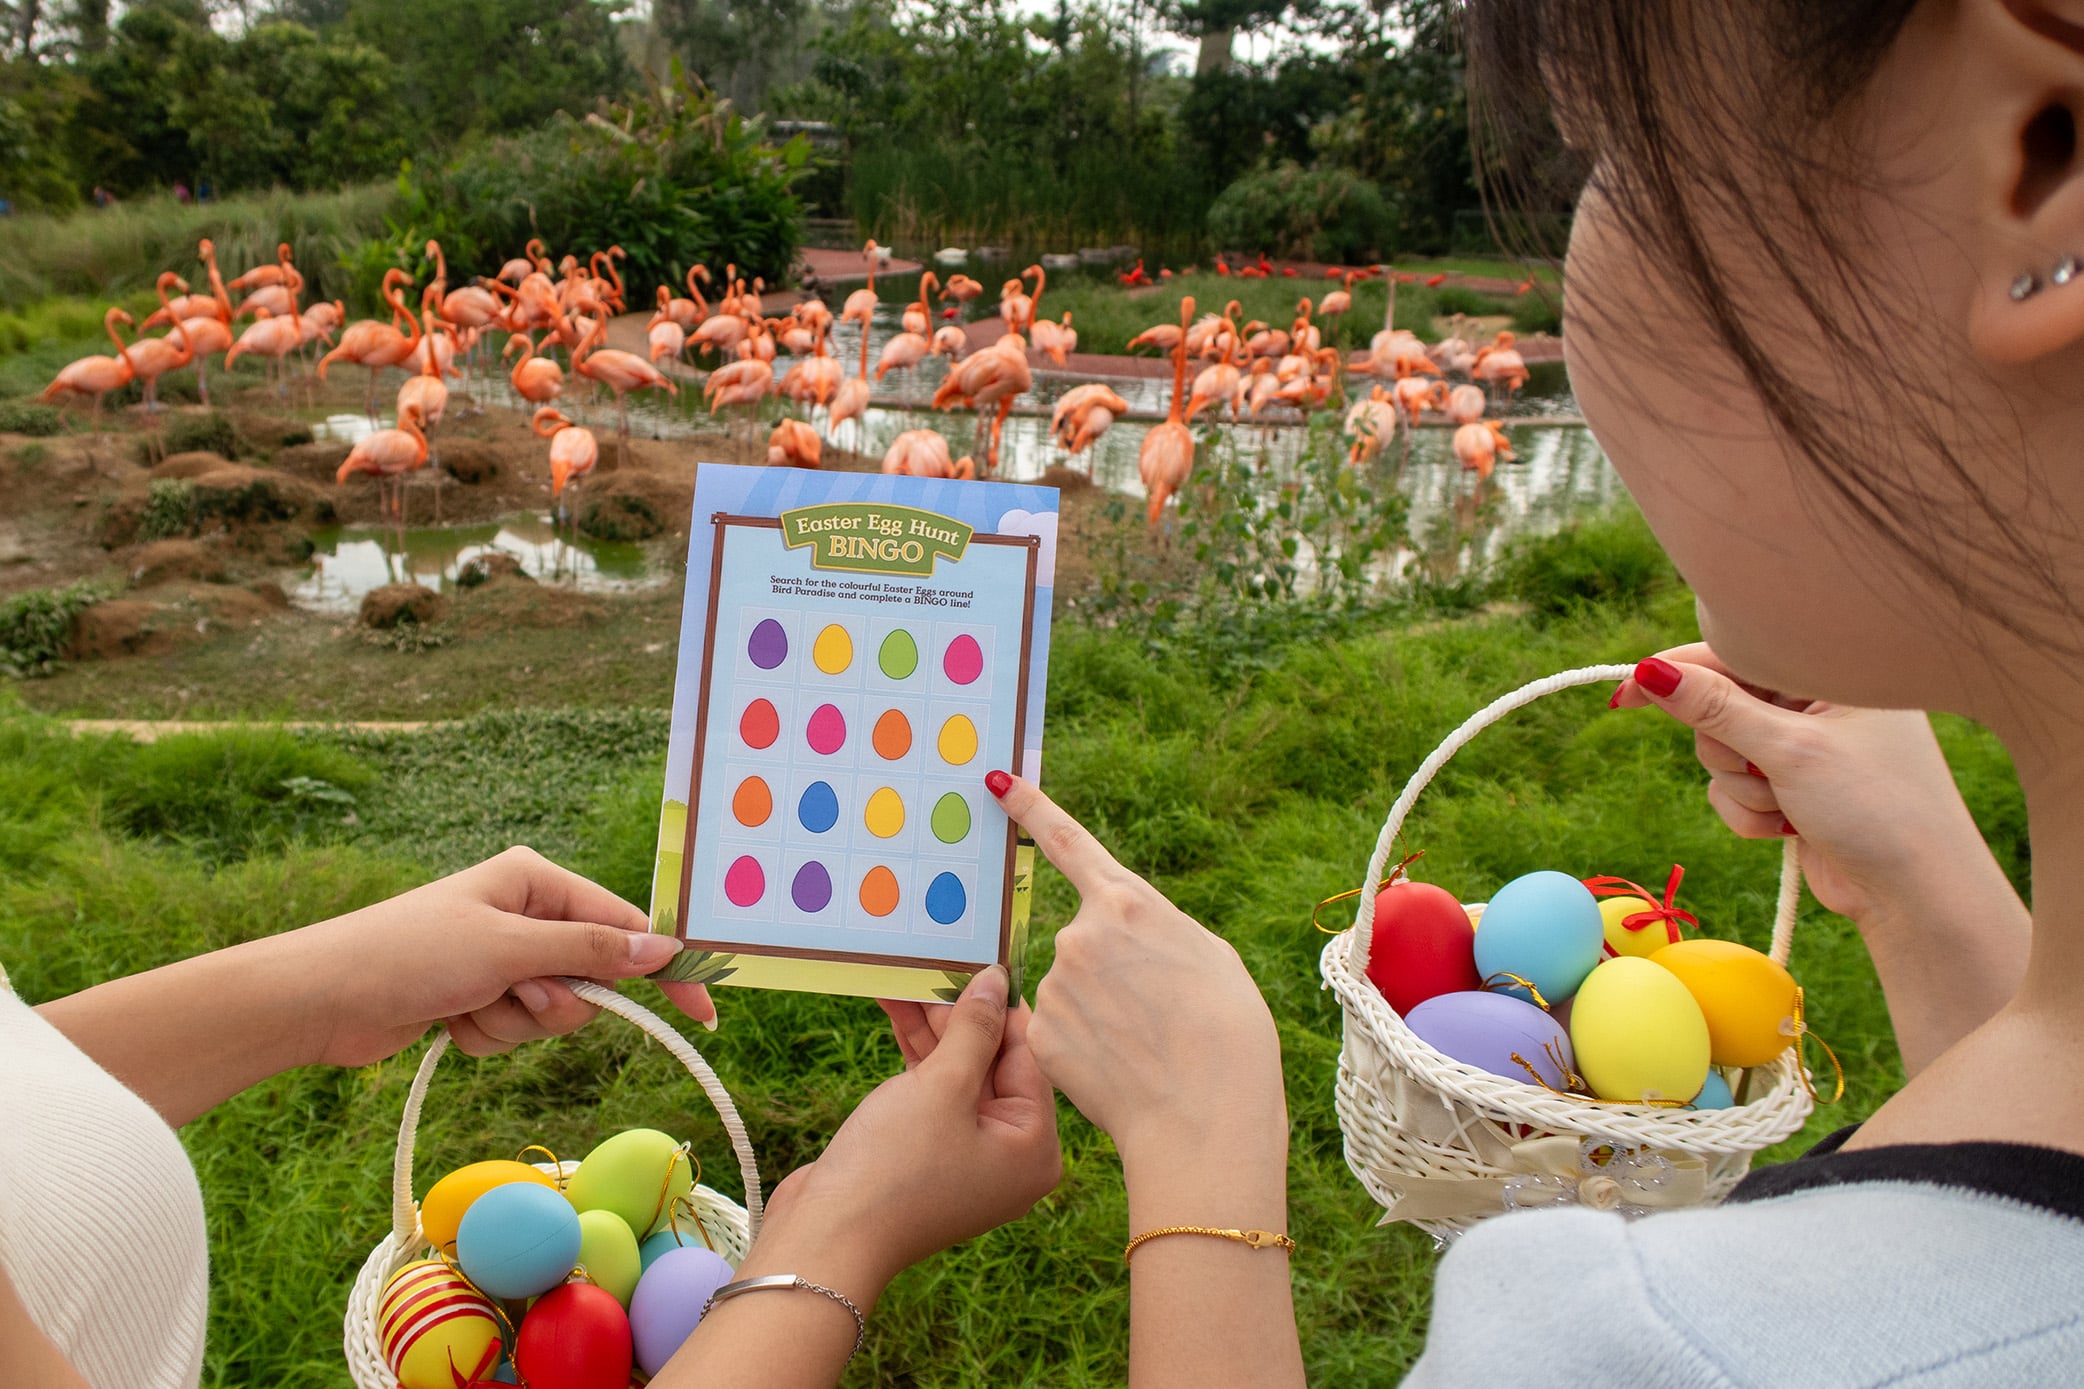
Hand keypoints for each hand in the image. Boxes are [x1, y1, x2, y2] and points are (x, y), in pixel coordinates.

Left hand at [295, 846, 713, 1064]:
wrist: (321, 999)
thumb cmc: (409, 954)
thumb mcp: (509, 949)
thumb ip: (591, 950)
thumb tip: (662, 947)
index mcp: (537, 880)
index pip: (626, 925)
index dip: (663, 970)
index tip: (702, 1011)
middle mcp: (525, 913)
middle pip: (592, 977)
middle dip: (556, 1001)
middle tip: (514, 996)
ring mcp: (501, 957)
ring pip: (555, 1011)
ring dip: (516, 1023)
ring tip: (468, 1006)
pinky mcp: (478, 995)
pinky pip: (517, 1030)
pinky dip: (488, 1035)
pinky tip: (447, 1021)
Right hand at [759, 966, 1060, 1288]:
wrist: (827, 1237)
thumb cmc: (895, 1167)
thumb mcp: (943, 1087)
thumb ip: (974, 1030)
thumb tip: (997, 981)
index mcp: (1034, 1147)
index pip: (1028, 1056)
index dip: (1001, 1004)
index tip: (983, 956)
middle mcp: (1009, 1154)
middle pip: (993, 1062)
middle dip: (960, 1012)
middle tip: (937, 961)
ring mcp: (967, 1155)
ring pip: (957, 1073)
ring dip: (931, 1027)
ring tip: (906, 975)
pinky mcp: (927, 1153)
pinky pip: (931, 1092)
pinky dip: (915, 1054)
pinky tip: (893, 1008)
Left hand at [989, 773, 1286, 1169]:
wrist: (1206, 1116)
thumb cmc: (1229, 1034)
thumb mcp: (1211, 957)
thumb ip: (1155, 931)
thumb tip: (1128, 938)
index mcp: (1127, 903)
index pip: (1067, 842)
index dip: (1030, 807)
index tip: (996, 780)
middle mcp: (1079, 934)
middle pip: (1085, 941)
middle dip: (1112, 972)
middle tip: (1156, 1014)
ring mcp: (1056, 985)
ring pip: (1073, 990)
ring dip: (1101, 1012)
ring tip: (1147, 1047)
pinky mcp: (1042, 1033)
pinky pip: (1060, 1030)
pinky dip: (1087, 1047)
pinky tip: (1120, 1068)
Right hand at [1612, 645, 2013, 925]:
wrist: (1917, 896)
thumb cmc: (1876, 809)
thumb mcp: (1790, 750)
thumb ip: (1716, 709)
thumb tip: (1649, 671)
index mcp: (1835, 673)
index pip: (1738, 655)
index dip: (1681, 673)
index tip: (1628, 690)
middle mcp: (1821, 703)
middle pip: (1720, 708)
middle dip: (1731, 751)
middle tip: (1766, 771)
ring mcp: (1807, 748)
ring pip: (1722, 755)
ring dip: (1744, 789)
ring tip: (1790, 808)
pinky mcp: (1793, 788)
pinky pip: (1735, 790)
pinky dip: (1751, 814)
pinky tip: (1791, 830)